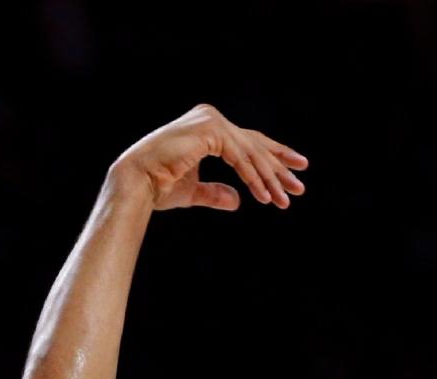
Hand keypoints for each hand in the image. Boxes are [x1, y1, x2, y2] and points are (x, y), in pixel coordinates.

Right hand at [110, 103, 307, 211]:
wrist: (136, 184)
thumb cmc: (157, 187)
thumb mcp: (193, 192)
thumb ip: (215, 193)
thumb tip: (237, 201)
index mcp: (208, 128)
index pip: (248, 142)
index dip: (273, 157)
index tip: (294, 170)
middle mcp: (211, 118)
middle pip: (255, 144)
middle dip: (279, 167)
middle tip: (300, 186)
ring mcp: (211, 121)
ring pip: (251, 152)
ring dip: (270, 178)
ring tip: (286, 199)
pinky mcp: (210, 131)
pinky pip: (240, 157)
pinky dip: (254, 177)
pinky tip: (266, 196)